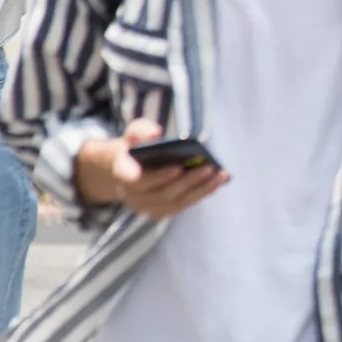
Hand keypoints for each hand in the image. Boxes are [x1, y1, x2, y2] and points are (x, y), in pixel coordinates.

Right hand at [74, 117, 226, 216]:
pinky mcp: (160, 211)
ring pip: (175, 202)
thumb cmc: (136, 146)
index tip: (177, 167)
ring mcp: (145, 206)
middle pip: (161, 193)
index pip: (133, 178)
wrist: (130, 167)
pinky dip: (201, 193)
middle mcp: (130, 194)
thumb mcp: (134, 133)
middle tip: (208, 167)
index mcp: (122, 172)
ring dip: (200, 189)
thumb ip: (141, 130)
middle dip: (187, 181)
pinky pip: (182, 205)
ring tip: (219, 174)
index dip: (156, 176)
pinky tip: (218, 181)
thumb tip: (156, 133)